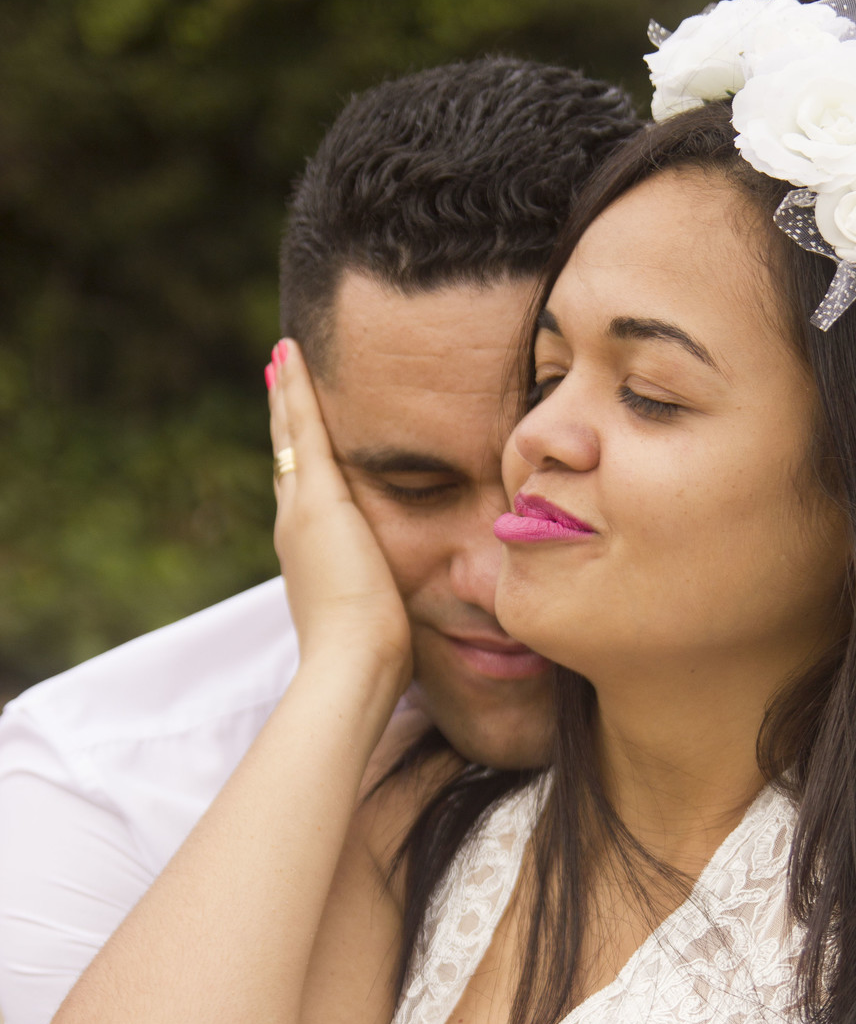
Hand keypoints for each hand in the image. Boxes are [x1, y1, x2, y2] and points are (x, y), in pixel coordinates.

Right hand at [269, 339, 411, 679]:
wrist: (351, 664)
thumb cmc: (372, 658)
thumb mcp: (381, 621)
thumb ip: (389, 607)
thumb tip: (411, 624)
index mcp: (311, 557)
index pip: (304, 499)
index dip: (300, 466)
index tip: (296, 438)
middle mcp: (295, 529)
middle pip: (288, 461)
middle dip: (285, 420)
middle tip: (277, 377)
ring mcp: (302, 512)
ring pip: (291, 439)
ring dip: (287, 397)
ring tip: (282, 359)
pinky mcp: (317, 501)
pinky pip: (303, 432)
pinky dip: (294, 394)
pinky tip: (290, 358)